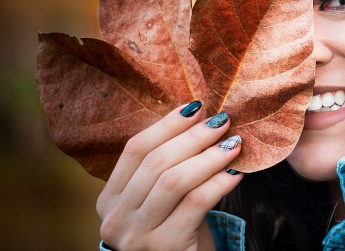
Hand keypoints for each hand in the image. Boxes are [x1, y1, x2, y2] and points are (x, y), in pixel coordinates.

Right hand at [97, 102, 242, 250]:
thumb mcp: (161, 202)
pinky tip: (235, 174)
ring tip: (233, 144)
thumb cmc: (175, 234)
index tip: (195, 107)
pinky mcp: (163, 247)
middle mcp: (116, 218)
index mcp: (109, 199)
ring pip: (174, 181)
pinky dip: (218, 184)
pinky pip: (195, 203)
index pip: (135, 150)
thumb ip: (168, 169)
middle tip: (222, 121)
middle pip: (155, 162)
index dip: (166, 125)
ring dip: (208, 157)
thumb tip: (200, 119)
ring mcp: (136, 236)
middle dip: (192, 137)